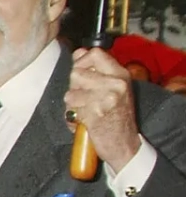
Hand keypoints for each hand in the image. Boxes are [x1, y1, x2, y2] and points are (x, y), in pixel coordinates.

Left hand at [66, 47, 141, 172]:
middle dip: (73, 88)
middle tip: (83, 100)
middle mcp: (116, 84)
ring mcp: (107, 98)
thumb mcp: (113, 89)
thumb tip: (78, 52)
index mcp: (121, 75)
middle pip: (77, 73)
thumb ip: (96, 71)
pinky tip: (84, 123)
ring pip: (70, 93)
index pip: (95, 53)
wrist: (124, 144)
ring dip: (72, 106)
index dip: (81, 61)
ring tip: (84, 112)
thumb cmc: (116, 117)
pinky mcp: (96, 113)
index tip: (80, 73)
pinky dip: (72, 119)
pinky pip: (71, 110)